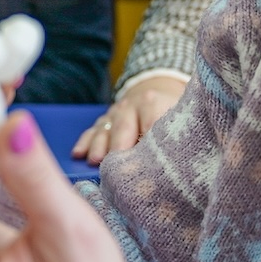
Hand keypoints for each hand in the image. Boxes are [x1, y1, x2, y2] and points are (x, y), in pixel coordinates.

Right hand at [72, 74, 187, 163]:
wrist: (158, 93)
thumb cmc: (173, 116)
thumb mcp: (182, 119)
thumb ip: (177, 136)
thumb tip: (178, 164)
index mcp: (154, 103)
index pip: (151, 123)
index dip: (148, 145)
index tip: (148, 165)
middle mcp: (131, 106)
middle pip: (124, 128)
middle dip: (120, 148)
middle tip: (119, 168)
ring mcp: (115, 113)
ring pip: (105, 129)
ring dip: (100, 146)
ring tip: (96, 161)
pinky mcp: (103, 121)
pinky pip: (91, 131)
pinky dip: (85, 143)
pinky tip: (78, 154)